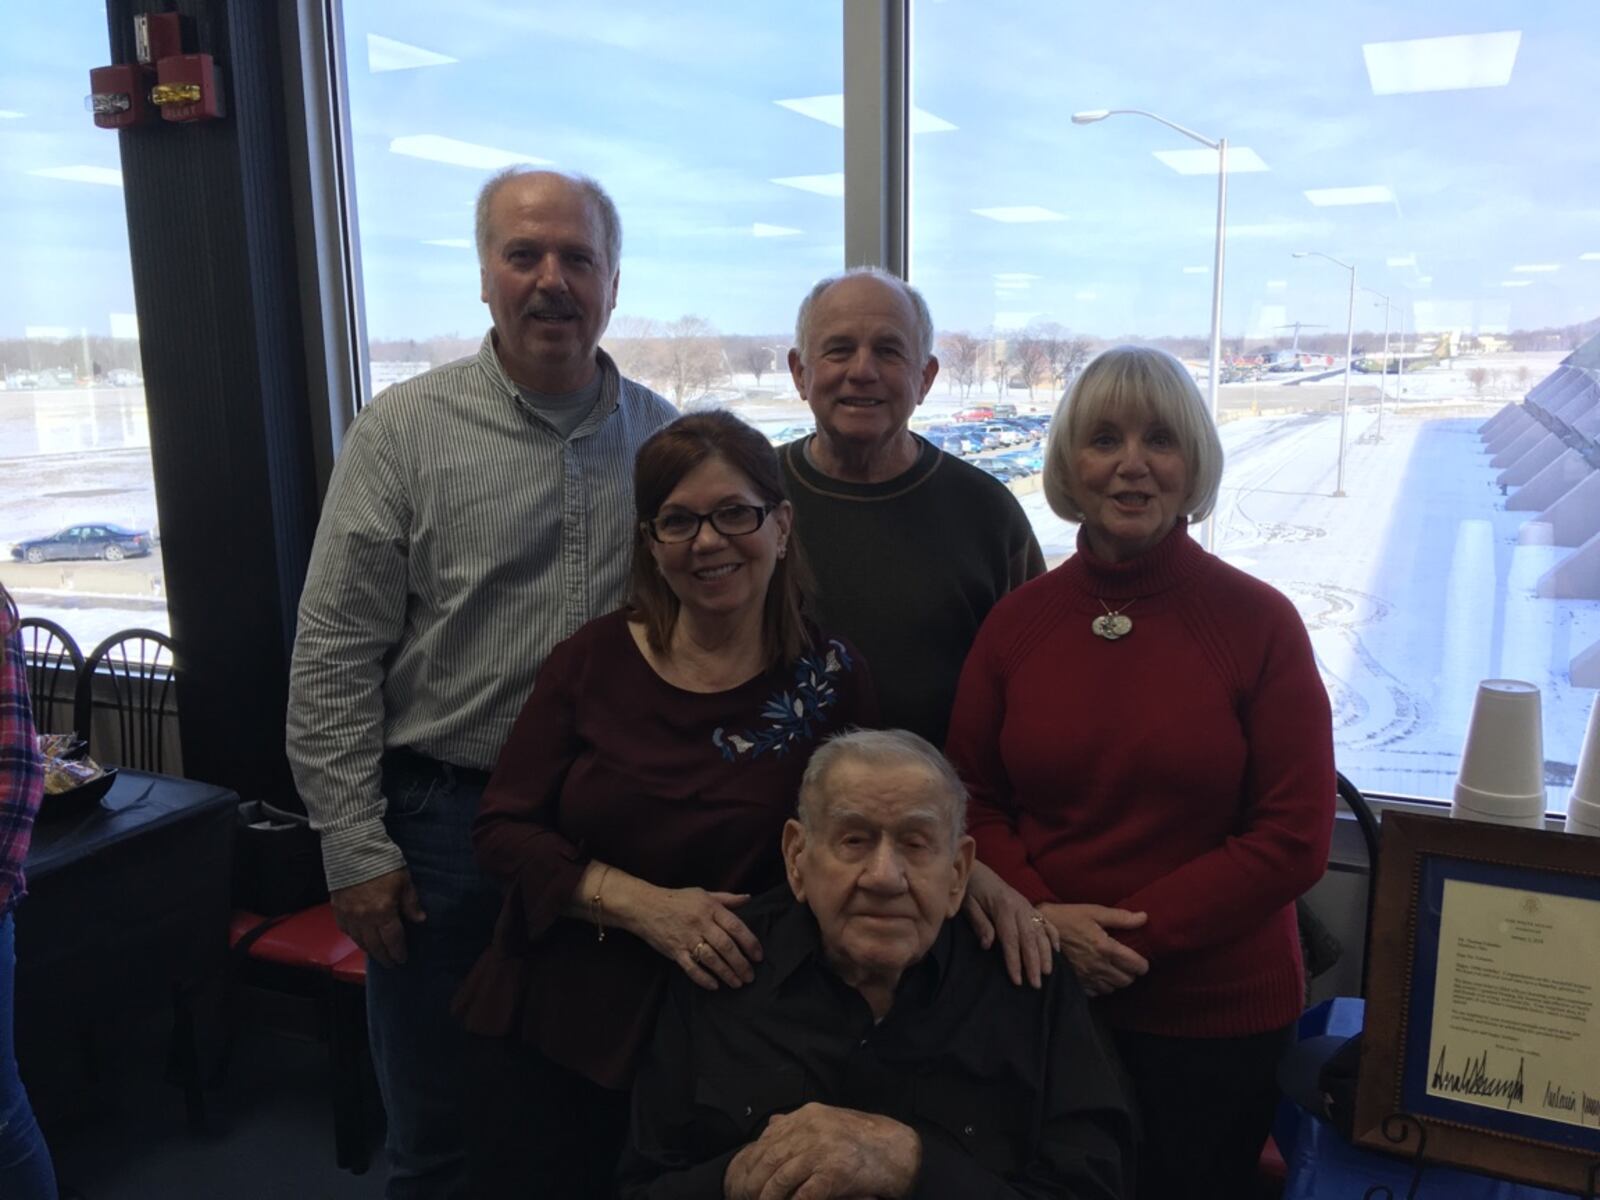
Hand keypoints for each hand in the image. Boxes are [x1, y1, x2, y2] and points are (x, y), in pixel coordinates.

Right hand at [329, 867, 424, 967]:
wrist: (353, 849)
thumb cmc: (381, 862)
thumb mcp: (403, 880)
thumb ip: (411, 903)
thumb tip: (420, 919)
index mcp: (383, 912)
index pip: (393, 940)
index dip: (398, 951)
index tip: (402, 959)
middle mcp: (364, 918)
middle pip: (375, 946)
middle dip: (384, 957)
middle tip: (391, 964)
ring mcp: (348, 915)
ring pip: (359, 941)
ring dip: (369, 950)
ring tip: (377, 954)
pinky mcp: (337, 909)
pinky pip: (346, 931)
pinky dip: (354, 938)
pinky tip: (360, 939)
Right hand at [619, 883, 761, 990]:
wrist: (645, 906)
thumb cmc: (677, 900)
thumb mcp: (703, 894)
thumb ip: (727, 899)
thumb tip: (748, 898)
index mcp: (710, 908)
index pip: (735, 926)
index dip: (750, 942)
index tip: (758, 956)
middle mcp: (701, 923)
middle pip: (726, 946)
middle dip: (741, 963)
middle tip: (751, 976)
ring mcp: (687, 938)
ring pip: (711, 959)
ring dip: (726, 973)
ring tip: (738, 983)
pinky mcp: (675, 951)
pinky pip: (691, 968)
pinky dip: (703, 978)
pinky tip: (714, 986)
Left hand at [724, 1103, 919, 1199]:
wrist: (898, 1149)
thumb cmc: (862, 1139)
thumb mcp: (828, 1121)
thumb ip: (799, 1123)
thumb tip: (771, 1124)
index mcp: (808, 1116)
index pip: (767, 1140)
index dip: (750, 1163)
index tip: (741, 1181)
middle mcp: (813, 1128)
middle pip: (770, 1159)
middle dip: (753, 1183)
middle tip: (744, 1198)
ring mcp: (824, 1149)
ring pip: (781, 1177)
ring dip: (768, 1198)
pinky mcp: (836, 1172)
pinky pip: (804, 1193)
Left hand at [961, 861, 1058, 987]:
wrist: (977, 869)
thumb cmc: (969, 889)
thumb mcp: (967, 904)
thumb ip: (979, 923)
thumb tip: (988, 945)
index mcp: (1003, 906)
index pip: (1010, 939)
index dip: (1014, 961)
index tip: (1017, 981)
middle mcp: (1020, 906)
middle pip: (1029, 939)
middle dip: (1034, 963)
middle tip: (1036, 985)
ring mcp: (1027, 906)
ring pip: (1041, 932)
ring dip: (1046, 954)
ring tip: (1048, 973)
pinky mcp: (1030, 906)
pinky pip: (1046, 922)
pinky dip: (1053, 936)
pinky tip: (1057, 951)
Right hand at [1036, 903, 1148, 995]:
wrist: (1039, 929)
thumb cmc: (1068, 917)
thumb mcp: (1094, 912)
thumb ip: (1120, 917)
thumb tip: (1144, 917)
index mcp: (1105, 947)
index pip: (1136, 965)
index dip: (1143, 965)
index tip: (1141, 961)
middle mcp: (1098, 965)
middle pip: (1127, 980)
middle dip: (1131, 973)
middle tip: (1126, 963)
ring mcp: (1087, 976)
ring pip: (1113, 988)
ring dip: (1116, 980)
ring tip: (1113, 969)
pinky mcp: (1077, 982)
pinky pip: (1097, 992)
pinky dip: (1102, 986)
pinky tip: (1098, 975)